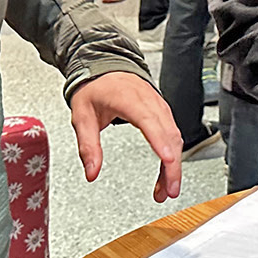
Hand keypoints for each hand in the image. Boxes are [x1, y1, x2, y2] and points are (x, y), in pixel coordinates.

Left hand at [68, 71, 181, 201]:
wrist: (106, 66)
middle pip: (169, 134)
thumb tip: (92, 172)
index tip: (168, 160)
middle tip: (168, 191)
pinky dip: (172, 156)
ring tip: (165, 190)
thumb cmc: (95, 88)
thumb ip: (88, 146)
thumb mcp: (82, 117)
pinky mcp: (163, 113)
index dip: (160, 141)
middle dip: (172, 165)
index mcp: (129, 99)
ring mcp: (160, 106)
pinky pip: (173, 135)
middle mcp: (150, 101)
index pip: (149, 120)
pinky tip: (166, 173)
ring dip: (173, 165)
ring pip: (175, 137)